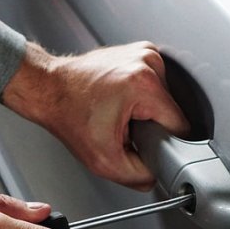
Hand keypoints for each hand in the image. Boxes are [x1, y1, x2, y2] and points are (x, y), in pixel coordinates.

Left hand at [1, 41, 189, 190]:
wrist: (49, 89)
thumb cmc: (68, 115)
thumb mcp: (104, 161)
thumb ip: (139, 176)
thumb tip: (158, 176)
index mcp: (144, 84)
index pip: (180, 125)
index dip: (164, 142)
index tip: (143, 143)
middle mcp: (148, 62)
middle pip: (171, 112)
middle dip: (152, 126)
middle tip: (124, 128)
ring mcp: (145, 53)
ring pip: (165, 99)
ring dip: (147, 111)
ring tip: (120, 112)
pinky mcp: (140, 52)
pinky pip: (155, 86)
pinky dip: (142, 97)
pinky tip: (121, 101)